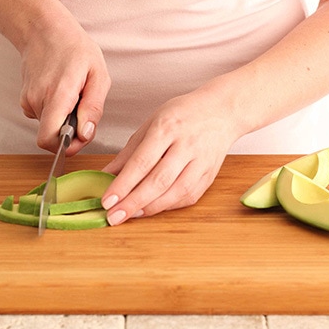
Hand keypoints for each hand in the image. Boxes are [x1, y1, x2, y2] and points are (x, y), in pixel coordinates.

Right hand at [19, 20, 110, 155]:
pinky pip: (43, 117)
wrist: (44, 30)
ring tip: (72, 94)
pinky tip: (61, 92)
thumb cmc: (74, 48)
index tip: (80, 136)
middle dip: (69, 132)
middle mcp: (38, 100)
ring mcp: (28, 100)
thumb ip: (93, 108)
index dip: (66, 146)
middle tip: (82, 110)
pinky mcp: (25, 100)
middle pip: (51, 136)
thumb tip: (85, 134)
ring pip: (48, 126)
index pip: (49, 139)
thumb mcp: (98, 75)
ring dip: (63, 118)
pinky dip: (54, 111)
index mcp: (57, 95)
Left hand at [101, 88, 238, 224]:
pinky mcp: (209, 175)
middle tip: (114, 216)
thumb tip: (106, 175)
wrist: (222, 111)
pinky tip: (152, 209)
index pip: (142, 161)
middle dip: (133, 202)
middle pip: (159, 180)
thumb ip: (129, 152)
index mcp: (167, 128)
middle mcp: (186, 145)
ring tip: (131, 215)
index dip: (123, 184)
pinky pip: (189, 196)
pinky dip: (168, 206)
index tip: (107, 200)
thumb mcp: (151, 124)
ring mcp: (201, 162)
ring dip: (151, 208)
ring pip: (176, 192)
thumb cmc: (183, 114)